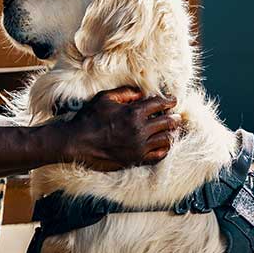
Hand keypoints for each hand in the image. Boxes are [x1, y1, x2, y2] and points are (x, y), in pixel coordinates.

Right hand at [59, 87, 180, 170]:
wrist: (77, 143)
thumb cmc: (88, 119)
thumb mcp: (104, 98)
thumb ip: (125, 93)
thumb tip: (141, 93)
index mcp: (134, 112)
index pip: (160, 104)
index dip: (169, 101)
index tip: (173, 100)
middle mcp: (140, 130)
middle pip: (167, 122)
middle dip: (174, 117)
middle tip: (176, 116)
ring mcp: (139, 146)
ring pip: (166, 139)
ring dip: (171, 133)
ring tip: (172, 130)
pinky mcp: (135, 159)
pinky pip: (158, 155)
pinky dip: (164, 149)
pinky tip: (164, 145)